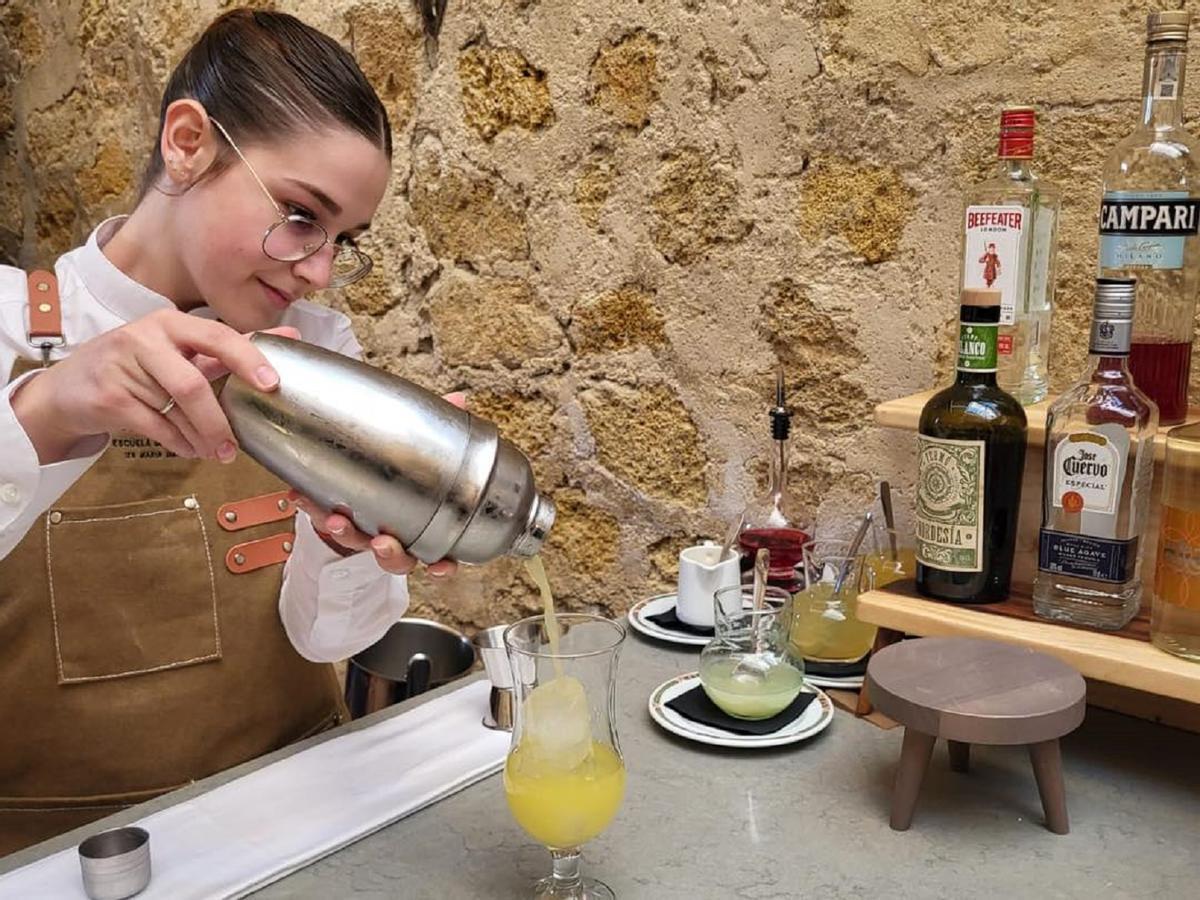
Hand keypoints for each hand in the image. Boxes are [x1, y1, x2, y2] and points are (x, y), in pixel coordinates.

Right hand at [11, 309, 296, 463]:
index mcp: (170, 322)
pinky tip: (190, 448)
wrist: (68, 388)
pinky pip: (156, 428)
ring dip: (202, 438)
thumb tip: (289, 336)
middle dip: (219, 420)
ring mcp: (122, 367)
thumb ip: (227, 348)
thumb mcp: (176, 350)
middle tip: (235, 446)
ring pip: (176, 412)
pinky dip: (180, 443)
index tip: (272, 383)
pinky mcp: (108, 397)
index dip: (247, 359)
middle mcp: (144, 339)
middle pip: (193, 384)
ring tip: (216, 451)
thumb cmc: (136, 366)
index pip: (217, 335)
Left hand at [286, 391, 466, 576]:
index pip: (441, 554)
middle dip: (389, 553)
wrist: (365, 470)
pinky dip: (312, 510)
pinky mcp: (335, 520)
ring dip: (346, 535)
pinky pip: (321, 522)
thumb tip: (458, 400)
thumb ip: (441, 428)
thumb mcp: (425, 447)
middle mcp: (396, 536)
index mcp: (425, 527)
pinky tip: (302, 497)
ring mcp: (364, 531)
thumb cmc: (403, 466)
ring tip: (335, 519)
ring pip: (357, 545)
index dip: (443, 566)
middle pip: (397, 559)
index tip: (441, 565)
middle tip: (382, 541)